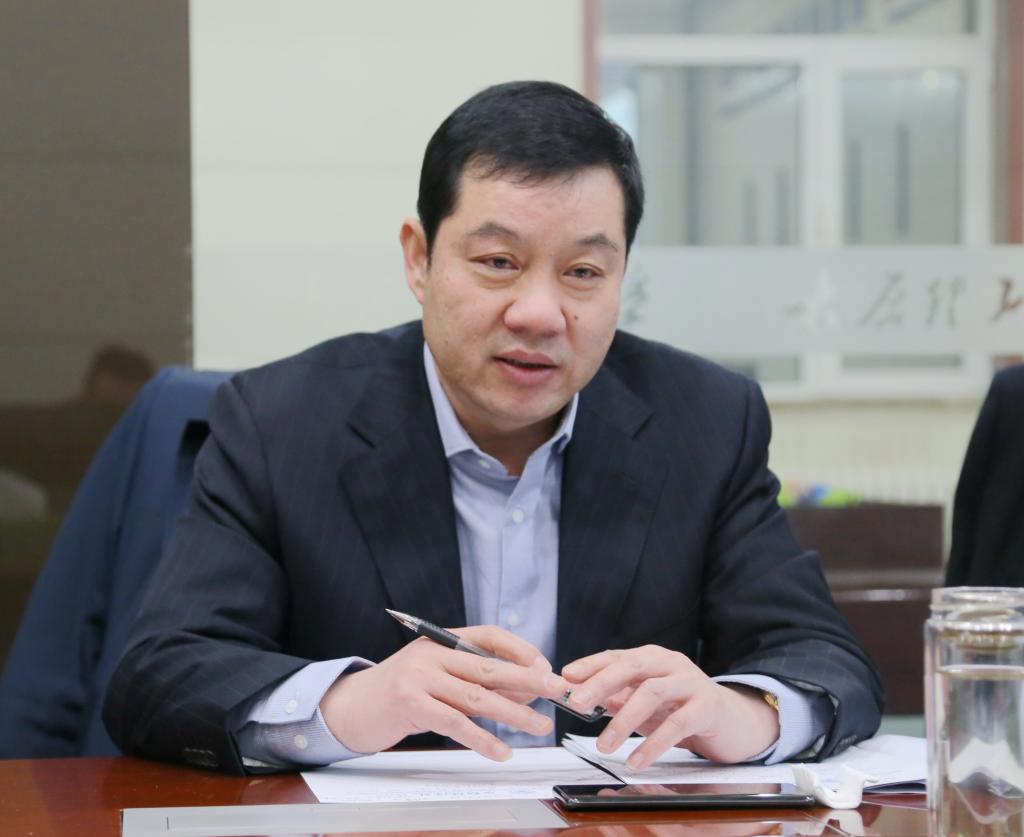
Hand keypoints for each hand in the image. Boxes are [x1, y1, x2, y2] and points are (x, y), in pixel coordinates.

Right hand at [319, 626, 569, 759]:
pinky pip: (456, 723)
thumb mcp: (438, 675)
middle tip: (556, 692)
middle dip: (528, 681)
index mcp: (442, 640)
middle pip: (489, 667)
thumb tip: (526, 691)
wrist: (352, 706)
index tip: (545, 668)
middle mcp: (432, 654)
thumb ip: (474, 678)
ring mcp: (419, 678)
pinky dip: (482, 739)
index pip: (490, 636)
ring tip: (539, 726)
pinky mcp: (410, 705)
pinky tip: (501, 750)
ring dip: (514, 713)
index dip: (521, 650)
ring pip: (477, 697)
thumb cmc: (402, 692)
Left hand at [561, 645, 778, 768]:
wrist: (733, 721)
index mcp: (652, 658)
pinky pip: (678, 723)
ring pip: (652, 693)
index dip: (590, 665)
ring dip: (624, 719)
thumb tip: (580, 698)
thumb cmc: (683, 709)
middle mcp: (670, 663)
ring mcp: (691, 681)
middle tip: (577, 703)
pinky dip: (654, 743)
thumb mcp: (646, 702)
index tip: (565, 677)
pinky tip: (637, 760)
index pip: (616, 656)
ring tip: (603, 745)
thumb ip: (618, 698)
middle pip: (632, 667)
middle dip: (601, 683)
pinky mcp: (708, 706)